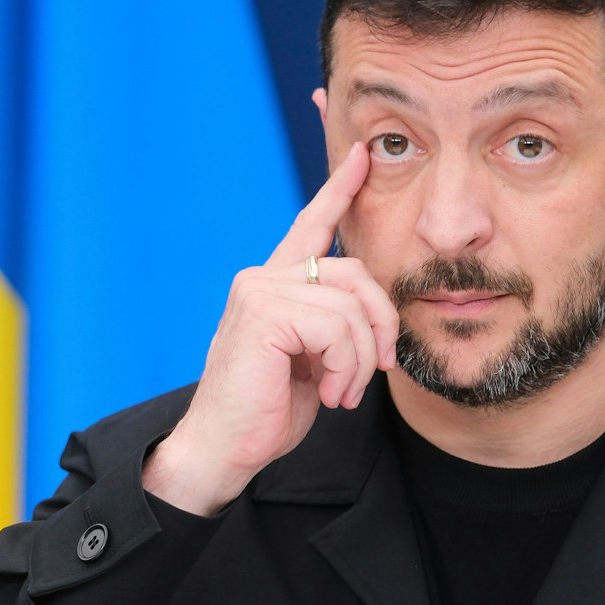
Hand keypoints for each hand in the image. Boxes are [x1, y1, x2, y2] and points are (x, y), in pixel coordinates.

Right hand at [143, 142, 398, 514]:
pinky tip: (329, 393)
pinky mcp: (262, 313)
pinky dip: (345, 367)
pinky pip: (336, 327)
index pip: (310, 227)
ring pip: (350, 305)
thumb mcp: (313, 361)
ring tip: (343, 392)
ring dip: (360, 359)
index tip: (363, 155)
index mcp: (273, 285)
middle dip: (380, 323)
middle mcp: (261, 277)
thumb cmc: (267, 411)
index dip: (339, 189)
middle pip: (355, 271)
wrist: (224, 449)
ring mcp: (258, 290)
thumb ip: (334, 324)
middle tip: (376, 370)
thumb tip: (376, 310)